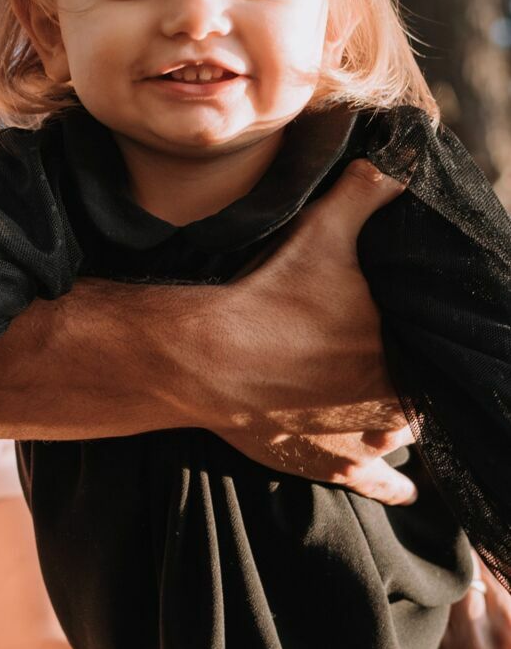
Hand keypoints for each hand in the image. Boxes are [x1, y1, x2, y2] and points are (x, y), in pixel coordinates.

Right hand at [190, 160, 416, 504]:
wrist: (211, 359)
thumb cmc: (273, 296)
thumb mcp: (324, 232)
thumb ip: (367, 195)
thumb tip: (399, 163)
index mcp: (403, 351)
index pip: (437, 350)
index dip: (427, 339)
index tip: (413, 326)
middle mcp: (394, 403)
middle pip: (421, 391)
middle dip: (412, 376)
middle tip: (391, 355)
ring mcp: (364, 439)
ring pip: (401, 433)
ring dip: (399, 420)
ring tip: (390, 402)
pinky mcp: (331, 465)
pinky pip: (377, 483)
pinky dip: (391, 483)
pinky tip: (403, 486)